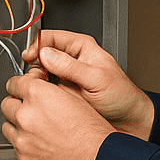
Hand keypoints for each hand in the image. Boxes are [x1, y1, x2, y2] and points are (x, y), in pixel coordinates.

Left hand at [1, 73, 113, 159]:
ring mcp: (22, 138)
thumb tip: (43, 85)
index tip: (25, 86)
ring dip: (17, 123)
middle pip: (7, 102)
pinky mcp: (23, 156)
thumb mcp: (77, 98)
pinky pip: (15, 145)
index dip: (21, 83)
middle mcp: (26, 115)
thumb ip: (53, 88)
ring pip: (7, 124)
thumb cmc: (92, 134)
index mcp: (39, 95)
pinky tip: (40, 142)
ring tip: (35, 126)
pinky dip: (24, 142)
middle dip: (17, 103)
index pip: (15, 82)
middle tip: (30, 106)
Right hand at [21, 30, 153, 139]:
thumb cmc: (122, 97)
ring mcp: (66, 78)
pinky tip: (43, 100)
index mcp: (82, 47)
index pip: (51, 37)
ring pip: (41, 74)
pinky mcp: (63, 95)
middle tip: (35, 78)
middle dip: (35, 66)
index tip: (30, 57)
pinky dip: (41, 95)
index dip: (37, 46)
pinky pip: (45, 91)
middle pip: (42, 56)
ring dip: (36, 82)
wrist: (129, 122)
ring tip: (41, 90)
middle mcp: (72, 60)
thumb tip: (47, 55)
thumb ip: (72, 66)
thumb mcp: (97, 79)